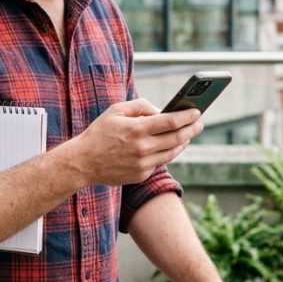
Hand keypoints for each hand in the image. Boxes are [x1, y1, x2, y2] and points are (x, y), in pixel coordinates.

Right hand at [62, 99, 202, 185]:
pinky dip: (168, 153)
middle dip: (192, 129)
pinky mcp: (141, 175)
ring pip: (172, 152)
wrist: (83, 162)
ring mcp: (143, 164)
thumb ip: (140, 106)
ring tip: (188, 135)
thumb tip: (161, 111)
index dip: (187, 116)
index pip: (171, 122)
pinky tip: (172, 146)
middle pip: (177, 138)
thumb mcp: (116, 110)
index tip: (197, 111)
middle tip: (199, 123)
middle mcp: (142, 148)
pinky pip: (160, 162)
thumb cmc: (99, 133)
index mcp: (137, 129)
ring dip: (183, 142)